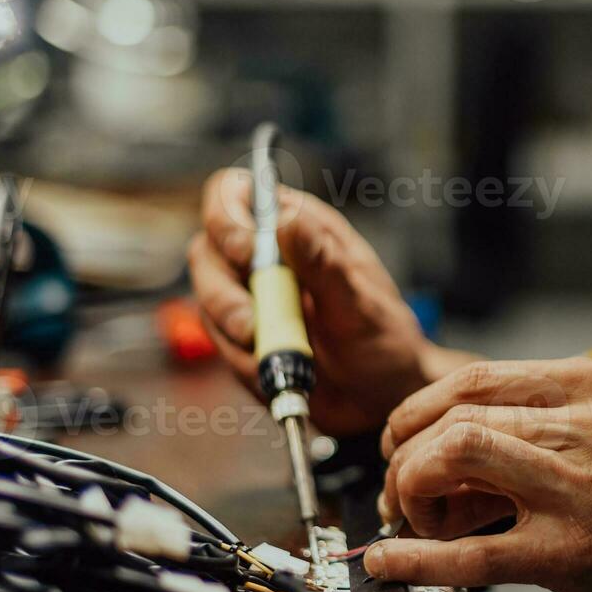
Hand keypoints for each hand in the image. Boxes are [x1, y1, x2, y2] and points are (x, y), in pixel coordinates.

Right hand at [189, 168, 454, 435]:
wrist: (382, 398)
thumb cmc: (383, 339)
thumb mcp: (359, 302)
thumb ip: (322, 263)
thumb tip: (288, 219)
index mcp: (298, 228)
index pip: (235, 194)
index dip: (226, 214)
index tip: (246, 251)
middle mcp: (266, 257)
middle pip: (208, 251)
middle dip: (222, 289)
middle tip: (250, 324)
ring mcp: (250, 298)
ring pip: (208, 300)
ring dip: (232, 330)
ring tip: (271, 352)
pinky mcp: (241, 339)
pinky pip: (221, 345)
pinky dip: (243, 362)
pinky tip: (280, 369)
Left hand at [370, 358, 591, 591]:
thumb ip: (538, 426)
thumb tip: (442, 445)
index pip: (477, 376)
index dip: (419, 408)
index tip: (402, 437)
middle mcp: (590, 424)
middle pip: (456, 417)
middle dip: (407, 456)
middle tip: (400, 489)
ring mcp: (582, 487)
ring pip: (456, 458)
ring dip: (411, 490)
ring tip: (413, 518)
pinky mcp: (573, 552)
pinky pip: (472, 551)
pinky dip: (417, 557)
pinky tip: (392, 562)